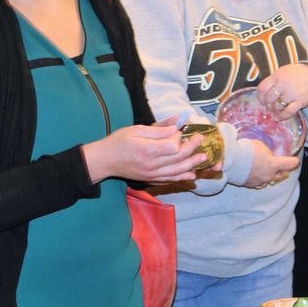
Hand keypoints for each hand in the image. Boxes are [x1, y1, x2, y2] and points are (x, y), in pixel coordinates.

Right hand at [82, 124, 206, 183]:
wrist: (104, 161)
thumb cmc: (119, 142)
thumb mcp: (137, 130)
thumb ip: (159, 128)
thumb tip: (177, 125)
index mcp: (148, 150)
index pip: (173, 146)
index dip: (179, 138)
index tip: (179, 131)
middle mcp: (152, 165)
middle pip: (178, 159)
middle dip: (193, 149)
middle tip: (201, 141)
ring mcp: (152, 175)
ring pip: (177, 172)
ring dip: (192, 165)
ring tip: (203, 158)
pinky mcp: (151, 180)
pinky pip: (170, 180)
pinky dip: (181, 177)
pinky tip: (191, 174)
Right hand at [241, 140, 300, 188]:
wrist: (229, 161)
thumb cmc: (245, 150)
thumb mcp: (260, 146)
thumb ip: (268, 152)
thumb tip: (269, 156)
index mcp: (273, 164)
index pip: (290, 164)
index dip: (294, 161)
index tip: (295, 159)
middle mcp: (269, 175)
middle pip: (282, 175)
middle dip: (283, 170)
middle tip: (281, 165)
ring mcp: (260, 181)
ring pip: (270, 179)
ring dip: (270, 174)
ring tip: (265, 168)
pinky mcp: (251, 185)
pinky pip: (260, 182)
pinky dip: (260, 177)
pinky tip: (255, 171)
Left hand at [257, 63, 307, 120]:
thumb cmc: (296, 74)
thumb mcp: (282, 72)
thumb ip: (273, 81)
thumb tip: (262, 94)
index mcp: (277, 76)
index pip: (262, 88)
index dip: (260, 97)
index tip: (262, 101)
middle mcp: (283, 84)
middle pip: (269, 99)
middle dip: (268, 105)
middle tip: (269, 107)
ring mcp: (292, 93)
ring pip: (277, 106)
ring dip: (275, 110)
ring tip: (276, 111)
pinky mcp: (300, 101)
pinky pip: (288, 112)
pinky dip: (282, 116)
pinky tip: (279, 118)